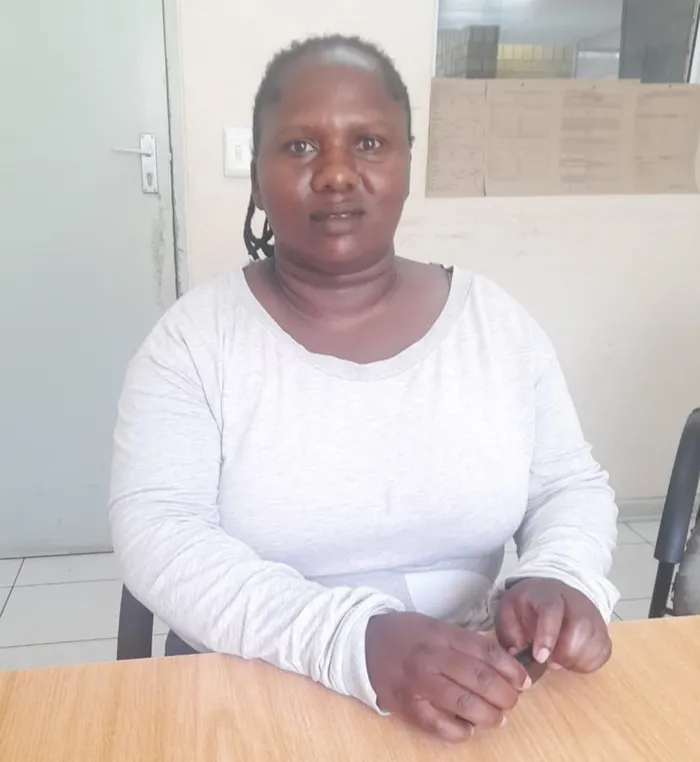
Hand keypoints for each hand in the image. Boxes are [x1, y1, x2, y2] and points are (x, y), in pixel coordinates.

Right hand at [365, 611, 529, 742]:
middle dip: (506, 695)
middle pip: (481, 680)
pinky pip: (442, 726)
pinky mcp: (408, 707)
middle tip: (512, 700)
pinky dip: (461, 731)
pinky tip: (468, 727)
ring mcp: (419, 684)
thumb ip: (465, 643)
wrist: (363, 644)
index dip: (511, 669)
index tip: (524, 681)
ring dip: (490, 716)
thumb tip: (502, 667)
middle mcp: (432, 658)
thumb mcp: (436, 627)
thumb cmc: (406, 634)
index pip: (487, 652)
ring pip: (466, 705)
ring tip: (498, 717)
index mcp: (442, 634)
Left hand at [496, 578, 611, 672]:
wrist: (552, 591)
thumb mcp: (509, 609)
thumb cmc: (528, 605)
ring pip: (596, 639)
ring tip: (561, 662)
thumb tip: (515, 652)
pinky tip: (573, 662)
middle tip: (551, 663)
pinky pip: (604, 650)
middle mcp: (574, 601)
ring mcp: (592, 614)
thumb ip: (509, 630)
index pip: (553, 611)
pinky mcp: (602, 628)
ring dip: (578, 659)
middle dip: (565, 652)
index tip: (540, 658)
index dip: (548, 636)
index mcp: (547, 594)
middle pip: (580, 626)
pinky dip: (590, 662)